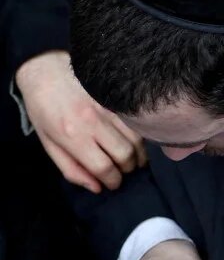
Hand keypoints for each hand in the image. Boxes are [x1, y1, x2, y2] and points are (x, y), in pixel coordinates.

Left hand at [15, 51, 145, 191]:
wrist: (46, 72)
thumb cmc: (44, 111)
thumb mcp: (49, 144)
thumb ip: (71, 169)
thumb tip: (96, 187)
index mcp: (73, 135)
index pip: (104, 167)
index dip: (112, 181)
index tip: (112, 183)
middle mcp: (93, 121)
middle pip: (125, 155)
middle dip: (127, 169)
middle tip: (122, 171)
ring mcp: (108, 108)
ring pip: (137, 140)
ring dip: (138, 156)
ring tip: (131, 159)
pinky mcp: (118, 99)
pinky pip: (138, 124)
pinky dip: (141, 138)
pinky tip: (135, 144)